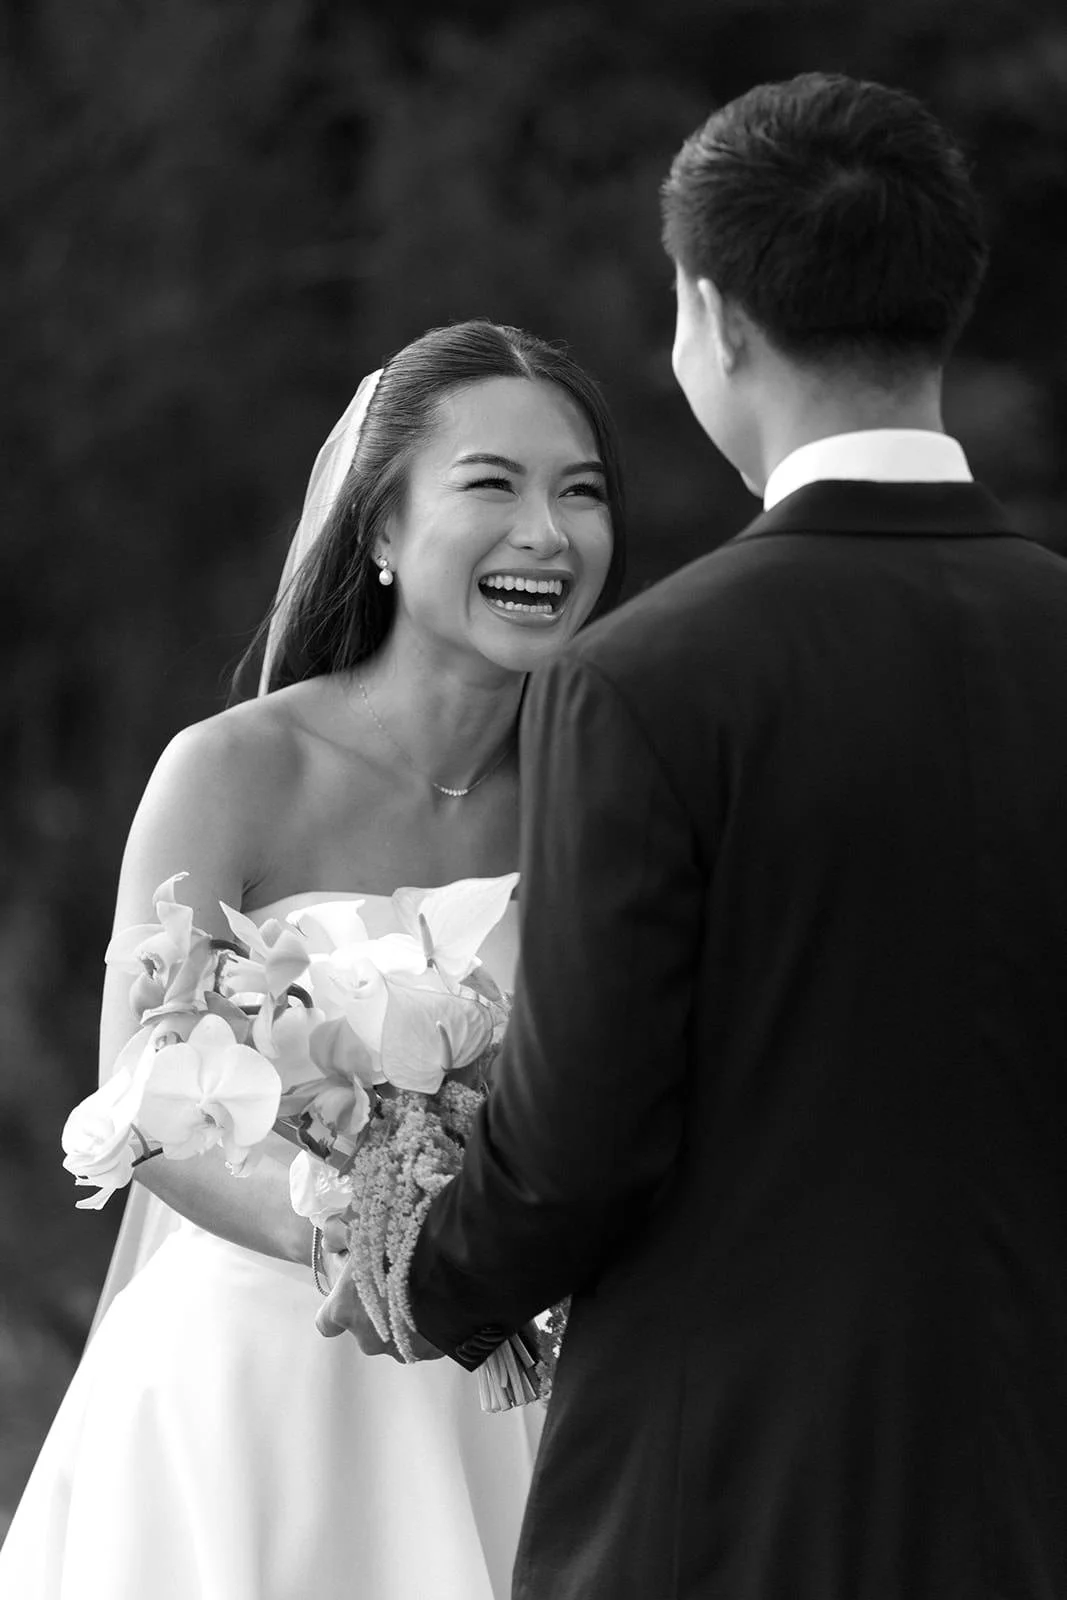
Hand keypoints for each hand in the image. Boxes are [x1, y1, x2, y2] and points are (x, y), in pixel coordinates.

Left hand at [314, 1217, 442, 1361]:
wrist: (448, 1269)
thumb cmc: (397, 1251)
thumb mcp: (363, 1233)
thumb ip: (339, 1235)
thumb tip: (329, 1236)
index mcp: (344, 1310)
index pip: (326, 1323)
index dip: (338, 1307)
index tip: (352, 1293)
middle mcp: (367, 1337)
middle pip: (365, 1329)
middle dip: (377, 1310)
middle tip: (395, 1281)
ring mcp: (398, 1350)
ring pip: (395, 1337)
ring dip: (403, 1319)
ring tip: (421, 1291)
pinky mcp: (428, 1354)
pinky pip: (423, 1342)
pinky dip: (428, 1327)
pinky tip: (439, 1301)